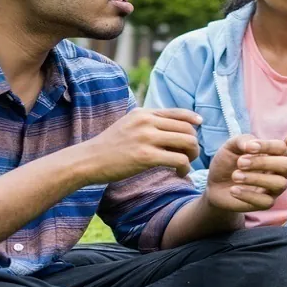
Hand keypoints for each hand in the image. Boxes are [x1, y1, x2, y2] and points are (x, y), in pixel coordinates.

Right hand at [72, 108, 202, 184]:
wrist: (88, 160)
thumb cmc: (110, 146)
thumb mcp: (129, 124)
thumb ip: (149, 122)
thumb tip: (173, 125)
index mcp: (144, 113)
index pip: (179, 113)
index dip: (193, 120)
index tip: (199, 127)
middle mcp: (147, 122)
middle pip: (188, 128)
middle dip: (194, 143)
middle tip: (189, 155)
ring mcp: (146, 138)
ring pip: (188, 142)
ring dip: (192, 156)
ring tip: (186, 164)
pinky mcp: (146, 157)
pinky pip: (179, 160)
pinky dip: (185, 168)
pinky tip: (179, 173)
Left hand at [204, 132, 286, 212]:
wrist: (214, 184)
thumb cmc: (227, 162)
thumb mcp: (232, 146)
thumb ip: (244, 141)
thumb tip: (253, 144)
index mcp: (274, 154)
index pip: (282, 147)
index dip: (267, 146)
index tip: (248, 148)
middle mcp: (279, 171)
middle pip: (286, 165)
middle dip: (264, 162)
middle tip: (240, 163)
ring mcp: (274, 188)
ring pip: (280, 184)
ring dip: (256, 178)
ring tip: (235, 176)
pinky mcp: (266, 204)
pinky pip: (266, 202)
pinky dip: (249, 195)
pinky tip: (233, 189)